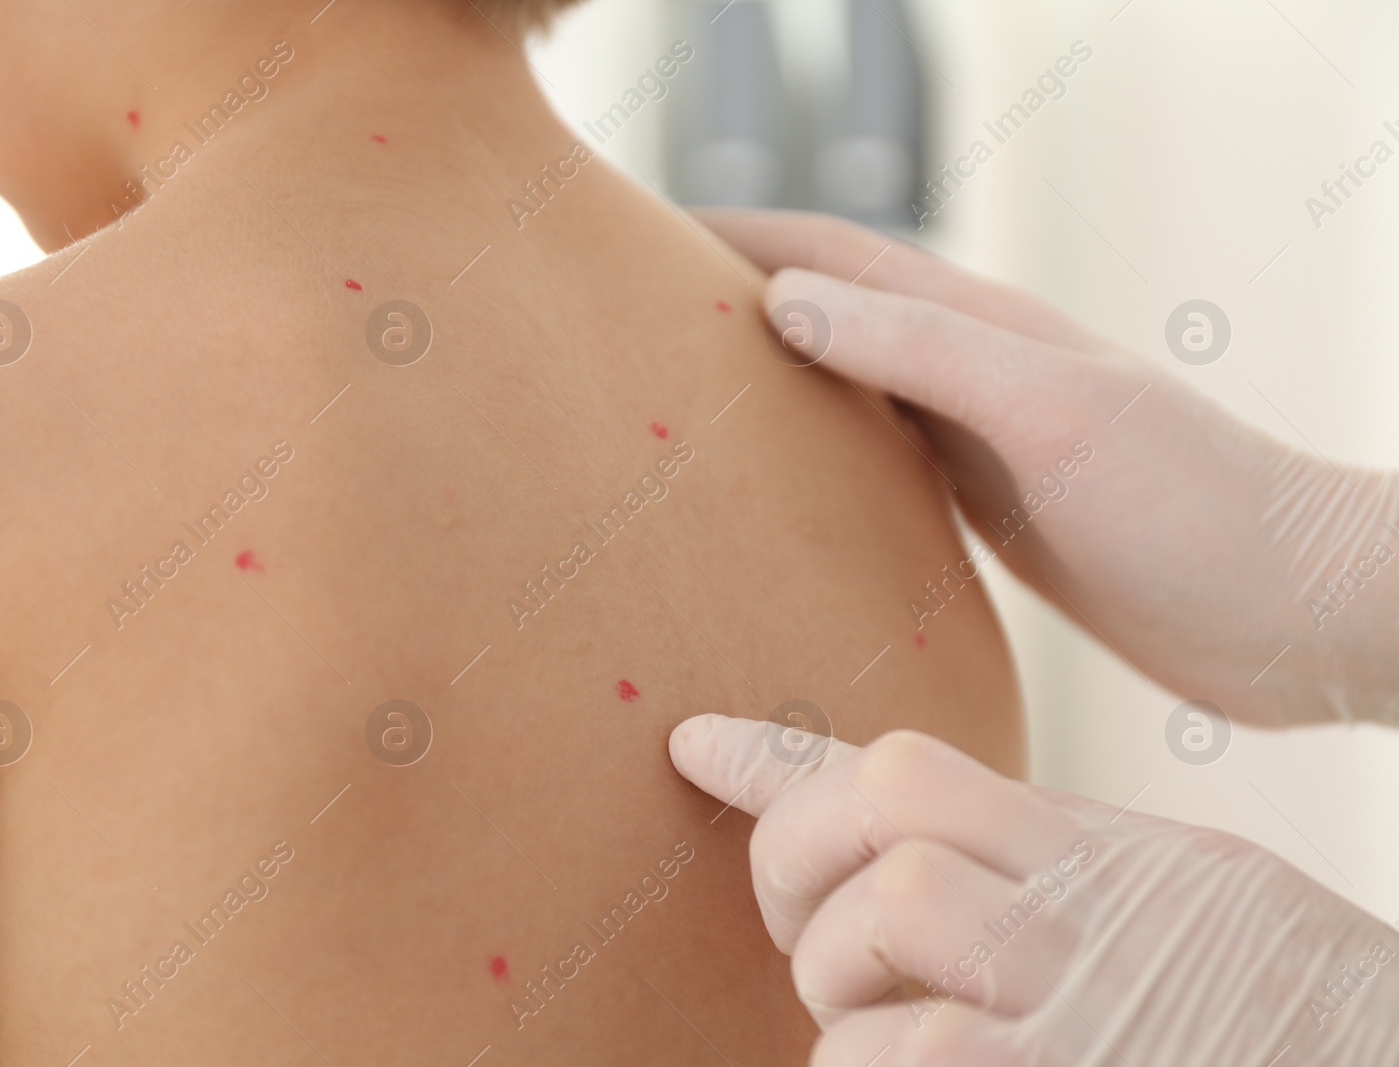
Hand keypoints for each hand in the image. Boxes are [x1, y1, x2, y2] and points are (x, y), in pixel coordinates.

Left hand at [670, 714, 1398, 1065]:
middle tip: (801, 927)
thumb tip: (900, 845)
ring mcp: (1084, 998)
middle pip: (885, 805)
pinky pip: (908, 1053)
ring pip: (887, 911)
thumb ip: (1043, 865)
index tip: (693, 746)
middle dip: (797, 857)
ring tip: (863, 1025)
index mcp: (1110, 852)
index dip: (785, 760)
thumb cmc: (1284, 1018)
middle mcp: (1093, 904)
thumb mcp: (1174, 905)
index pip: (915, 768)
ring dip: (833, 981)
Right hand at [697, 209, 1397, 725]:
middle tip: (625, 333)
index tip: (630, 240)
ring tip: (672, 410)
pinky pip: (873, 470)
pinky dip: (807, 466)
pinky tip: (769, 504)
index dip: (727, 235)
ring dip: (759, 386)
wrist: (1292, 612)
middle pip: (820, 316)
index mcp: (978, 327)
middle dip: (722, 306)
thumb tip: (782, 300)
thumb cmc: (1196, 507)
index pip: (827, 254)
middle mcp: (968, 373)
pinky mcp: (989, 511)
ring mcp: (977, 442)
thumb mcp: (1053, 413)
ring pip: (840, 393)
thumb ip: (924, 348)